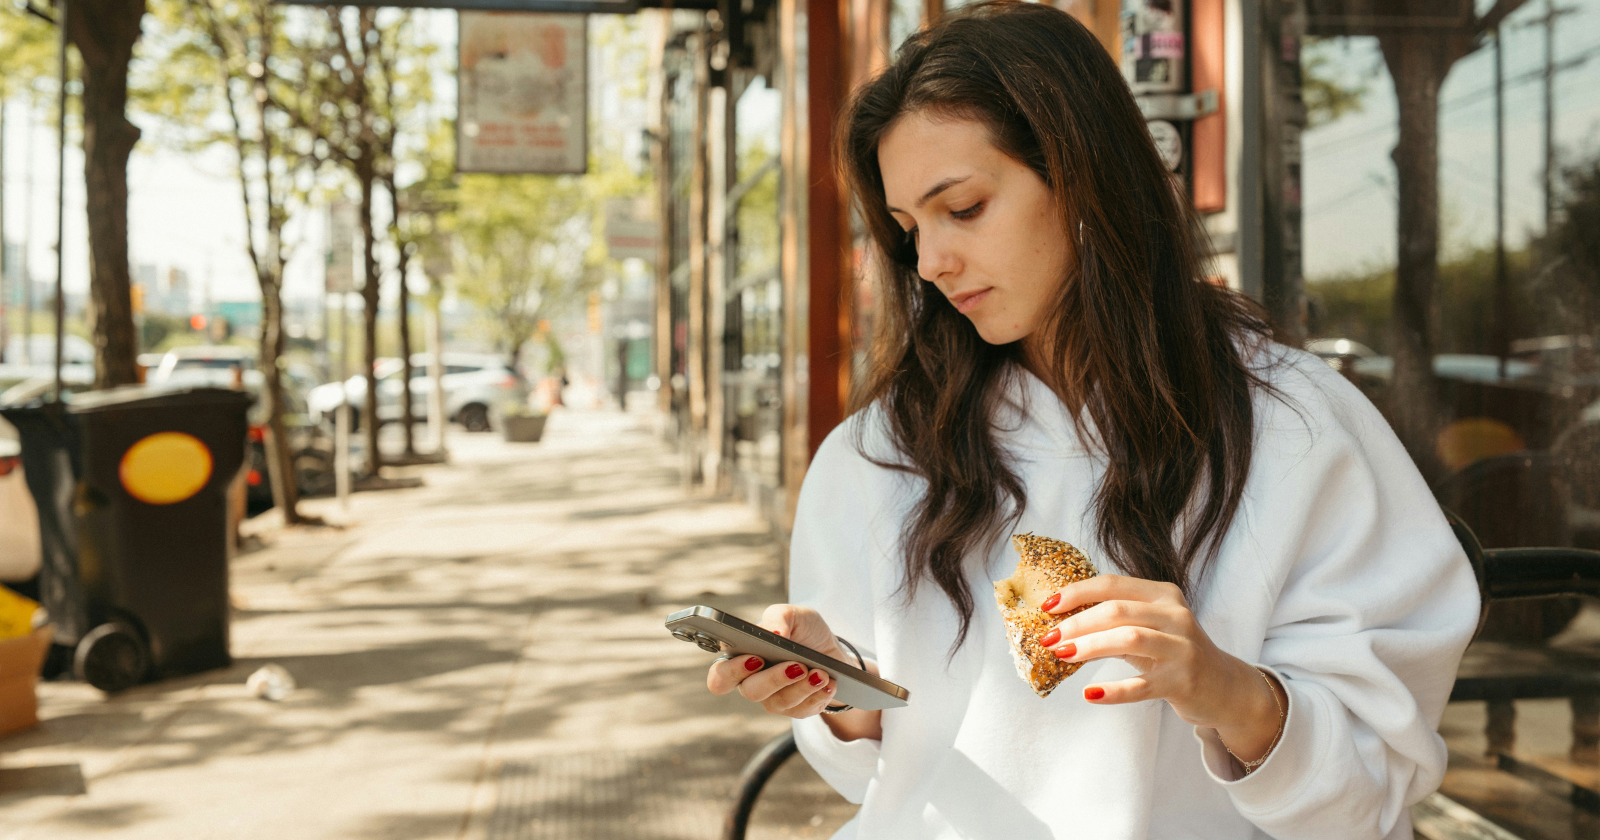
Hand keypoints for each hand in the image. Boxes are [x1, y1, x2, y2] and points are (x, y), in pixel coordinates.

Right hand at [705, 604, 842, 718]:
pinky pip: (801, 710)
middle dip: (775, 679)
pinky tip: (829, 683)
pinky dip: (818, 695)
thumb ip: (778, 617)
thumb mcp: (794, 614)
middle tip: (797, 666)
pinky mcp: (794, 710)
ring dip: (802, 687)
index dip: (732, 672)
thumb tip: (774, 632)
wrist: (833, 652)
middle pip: (751, 692)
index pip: (720, 676)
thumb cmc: (805, 632)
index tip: (755, 659)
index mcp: (741, 657)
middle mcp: (751, 682)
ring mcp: (772, 698)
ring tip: (821, 673)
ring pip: (779, 703)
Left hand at [1040, 575, 1285, 762]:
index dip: (1076, 593)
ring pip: (1129, 638)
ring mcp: (1181, 649)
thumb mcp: (1150, 625)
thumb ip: (1115, 618)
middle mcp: (1175, 616)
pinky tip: (1090, 694)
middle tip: (1049, 637)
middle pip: (1117, 610)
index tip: (1047, 605)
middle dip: (1077, 622)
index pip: (1112, 584)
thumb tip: (1061, 620)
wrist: (1224, 686)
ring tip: (1062, 655)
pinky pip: (1141, 686)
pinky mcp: (1182, 682)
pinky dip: (1113, 690)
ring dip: (1090, 646)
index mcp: (1163, 594)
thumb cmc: (1174, 651)